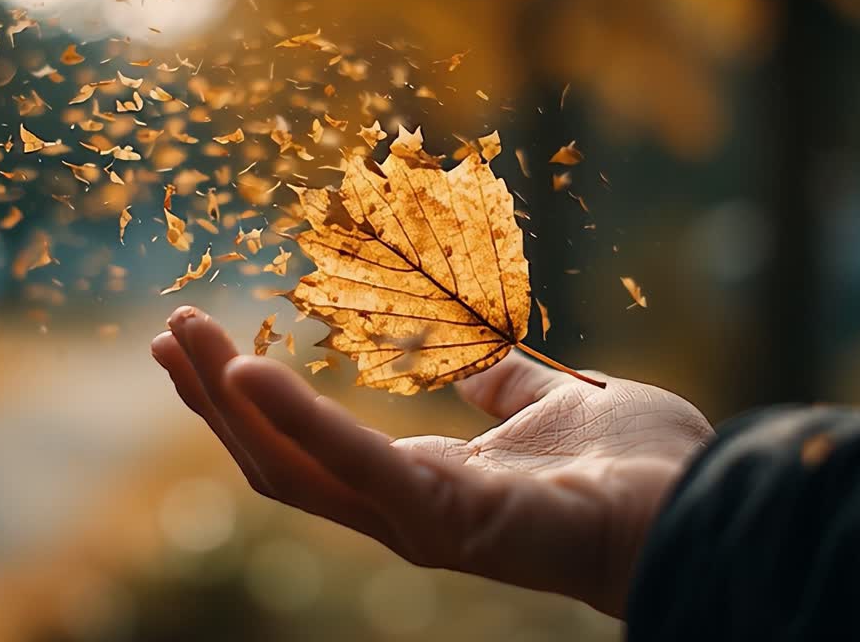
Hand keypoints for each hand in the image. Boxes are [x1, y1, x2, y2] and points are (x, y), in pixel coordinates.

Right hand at [151, 306, 713, 617]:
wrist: (694, 503)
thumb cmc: (634, 466)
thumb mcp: (549, 400)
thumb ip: (498, 384)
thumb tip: (473, 353)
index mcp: (424, 482)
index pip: (308, 446)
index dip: (249, 398)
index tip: (203, 341)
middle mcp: (405, 512)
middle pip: (280, 459)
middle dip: (216, 400)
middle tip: (165, 336)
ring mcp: (419, 524)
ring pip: (293, 468)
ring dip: (230, 404)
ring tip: (181, 341)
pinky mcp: (445, 520)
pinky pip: (352, 468)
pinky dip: (295, 420)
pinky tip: (247, 372)